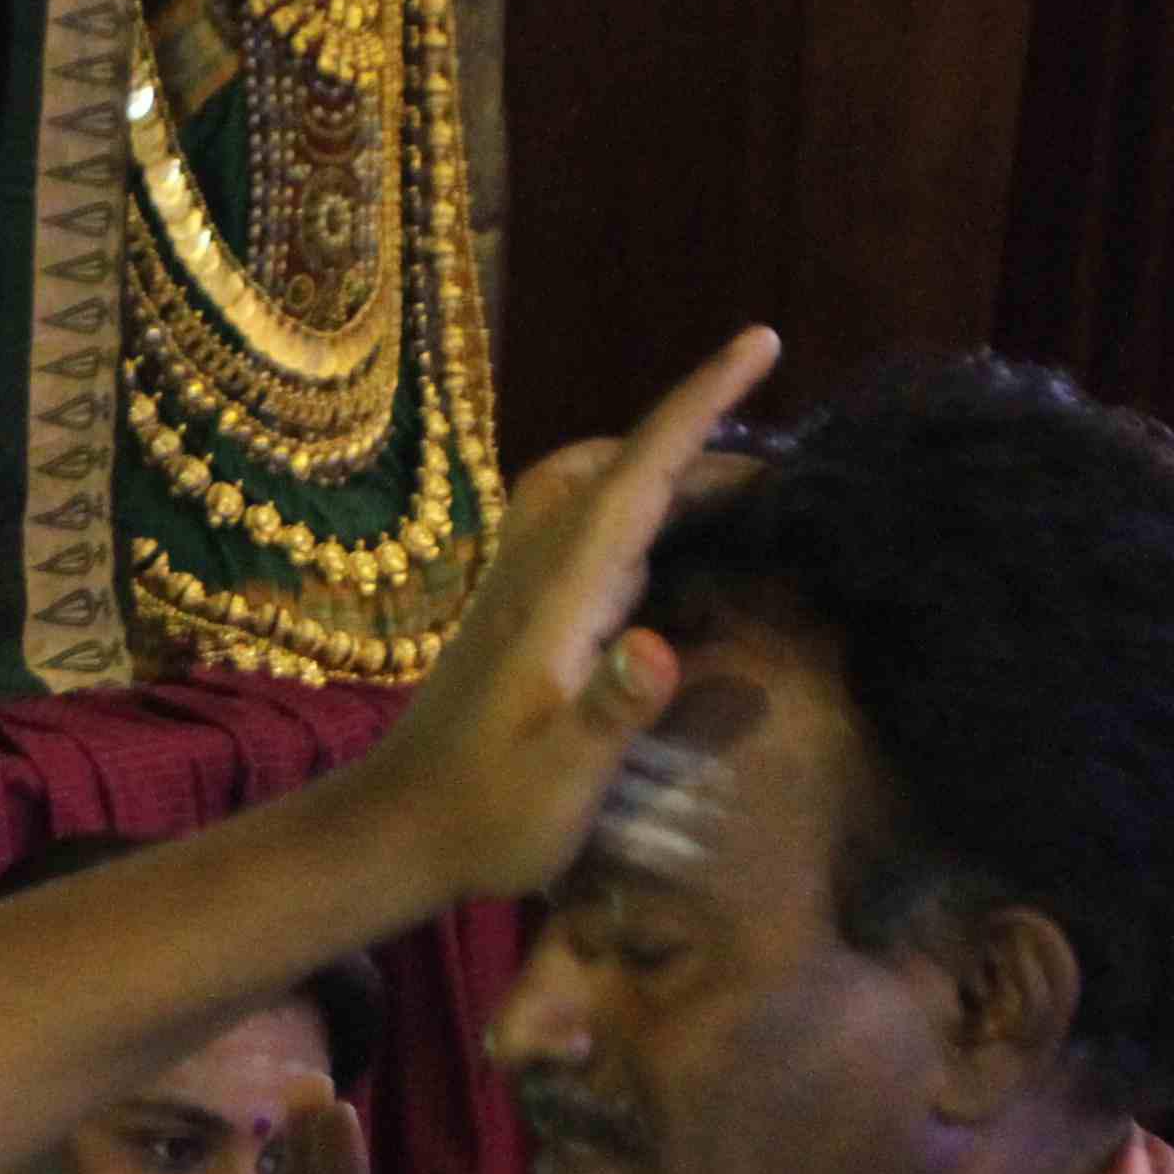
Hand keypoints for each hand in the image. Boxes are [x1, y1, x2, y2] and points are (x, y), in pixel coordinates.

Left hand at [370, 325, 784, 898]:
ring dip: (661, 468)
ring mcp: (521, 586)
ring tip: (735, 489)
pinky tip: (665, 550)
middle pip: (618, 466)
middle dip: (694, 436)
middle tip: (777, 459)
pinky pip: (582, 525)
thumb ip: (612, 709)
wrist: (396, 832)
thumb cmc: (486, 813)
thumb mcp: (561, 775)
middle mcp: (538, 570)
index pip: (638, 475)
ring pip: (595, 489)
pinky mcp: (516, 612)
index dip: (700, 405)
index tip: (760, 340)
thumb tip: (661, 644)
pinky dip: (634, 508)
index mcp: (560, 594)